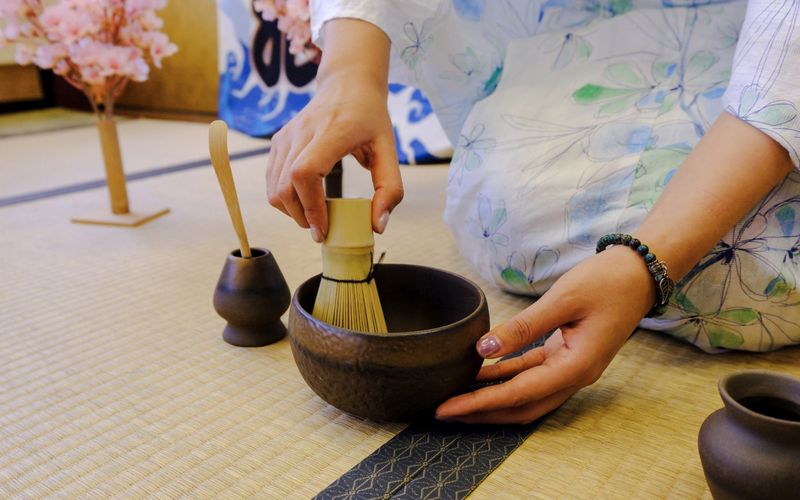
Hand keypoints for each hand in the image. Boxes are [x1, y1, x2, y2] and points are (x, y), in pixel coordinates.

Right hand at [265, 19, 402, 241]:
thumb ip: (390, 188)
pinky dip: (285, 198)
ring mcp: (285, 136)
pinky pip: (272, 180)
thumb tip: (377, 226)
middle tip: (322, 229)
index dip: (310, 206)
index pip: (305, 172)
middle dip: (302, 217)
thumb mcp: (389, 150)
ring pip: (274, 188)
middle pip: (286, 186)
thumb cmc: (370, 119)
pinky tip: (305, 201)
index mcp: (332, 131)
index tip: (323, 228)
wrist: (347, 84)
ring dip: (292, 211)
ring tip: (315, 217)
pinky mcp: (277, 142)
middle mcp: (302, 131)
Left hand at [435, 246, 654, 423]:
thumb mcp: (562, 299)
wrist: (641, 272)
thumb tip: (484, 348)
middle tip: (443, 410)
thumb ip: (523, 326)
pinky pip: (532, 375)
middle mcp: (574, 376)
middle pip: (521, 407)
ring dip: (492, 397)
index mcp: (576, 367)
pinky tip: (481, 372)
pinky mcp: (566, 356)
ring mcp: (571, 368)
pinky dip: (506, 376)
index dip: (479, 403)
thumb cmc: (607, 281)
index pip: (517, 394)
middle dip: (481, 412)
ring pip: (525, 395)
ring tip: (457, 395)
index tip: (447, 408)